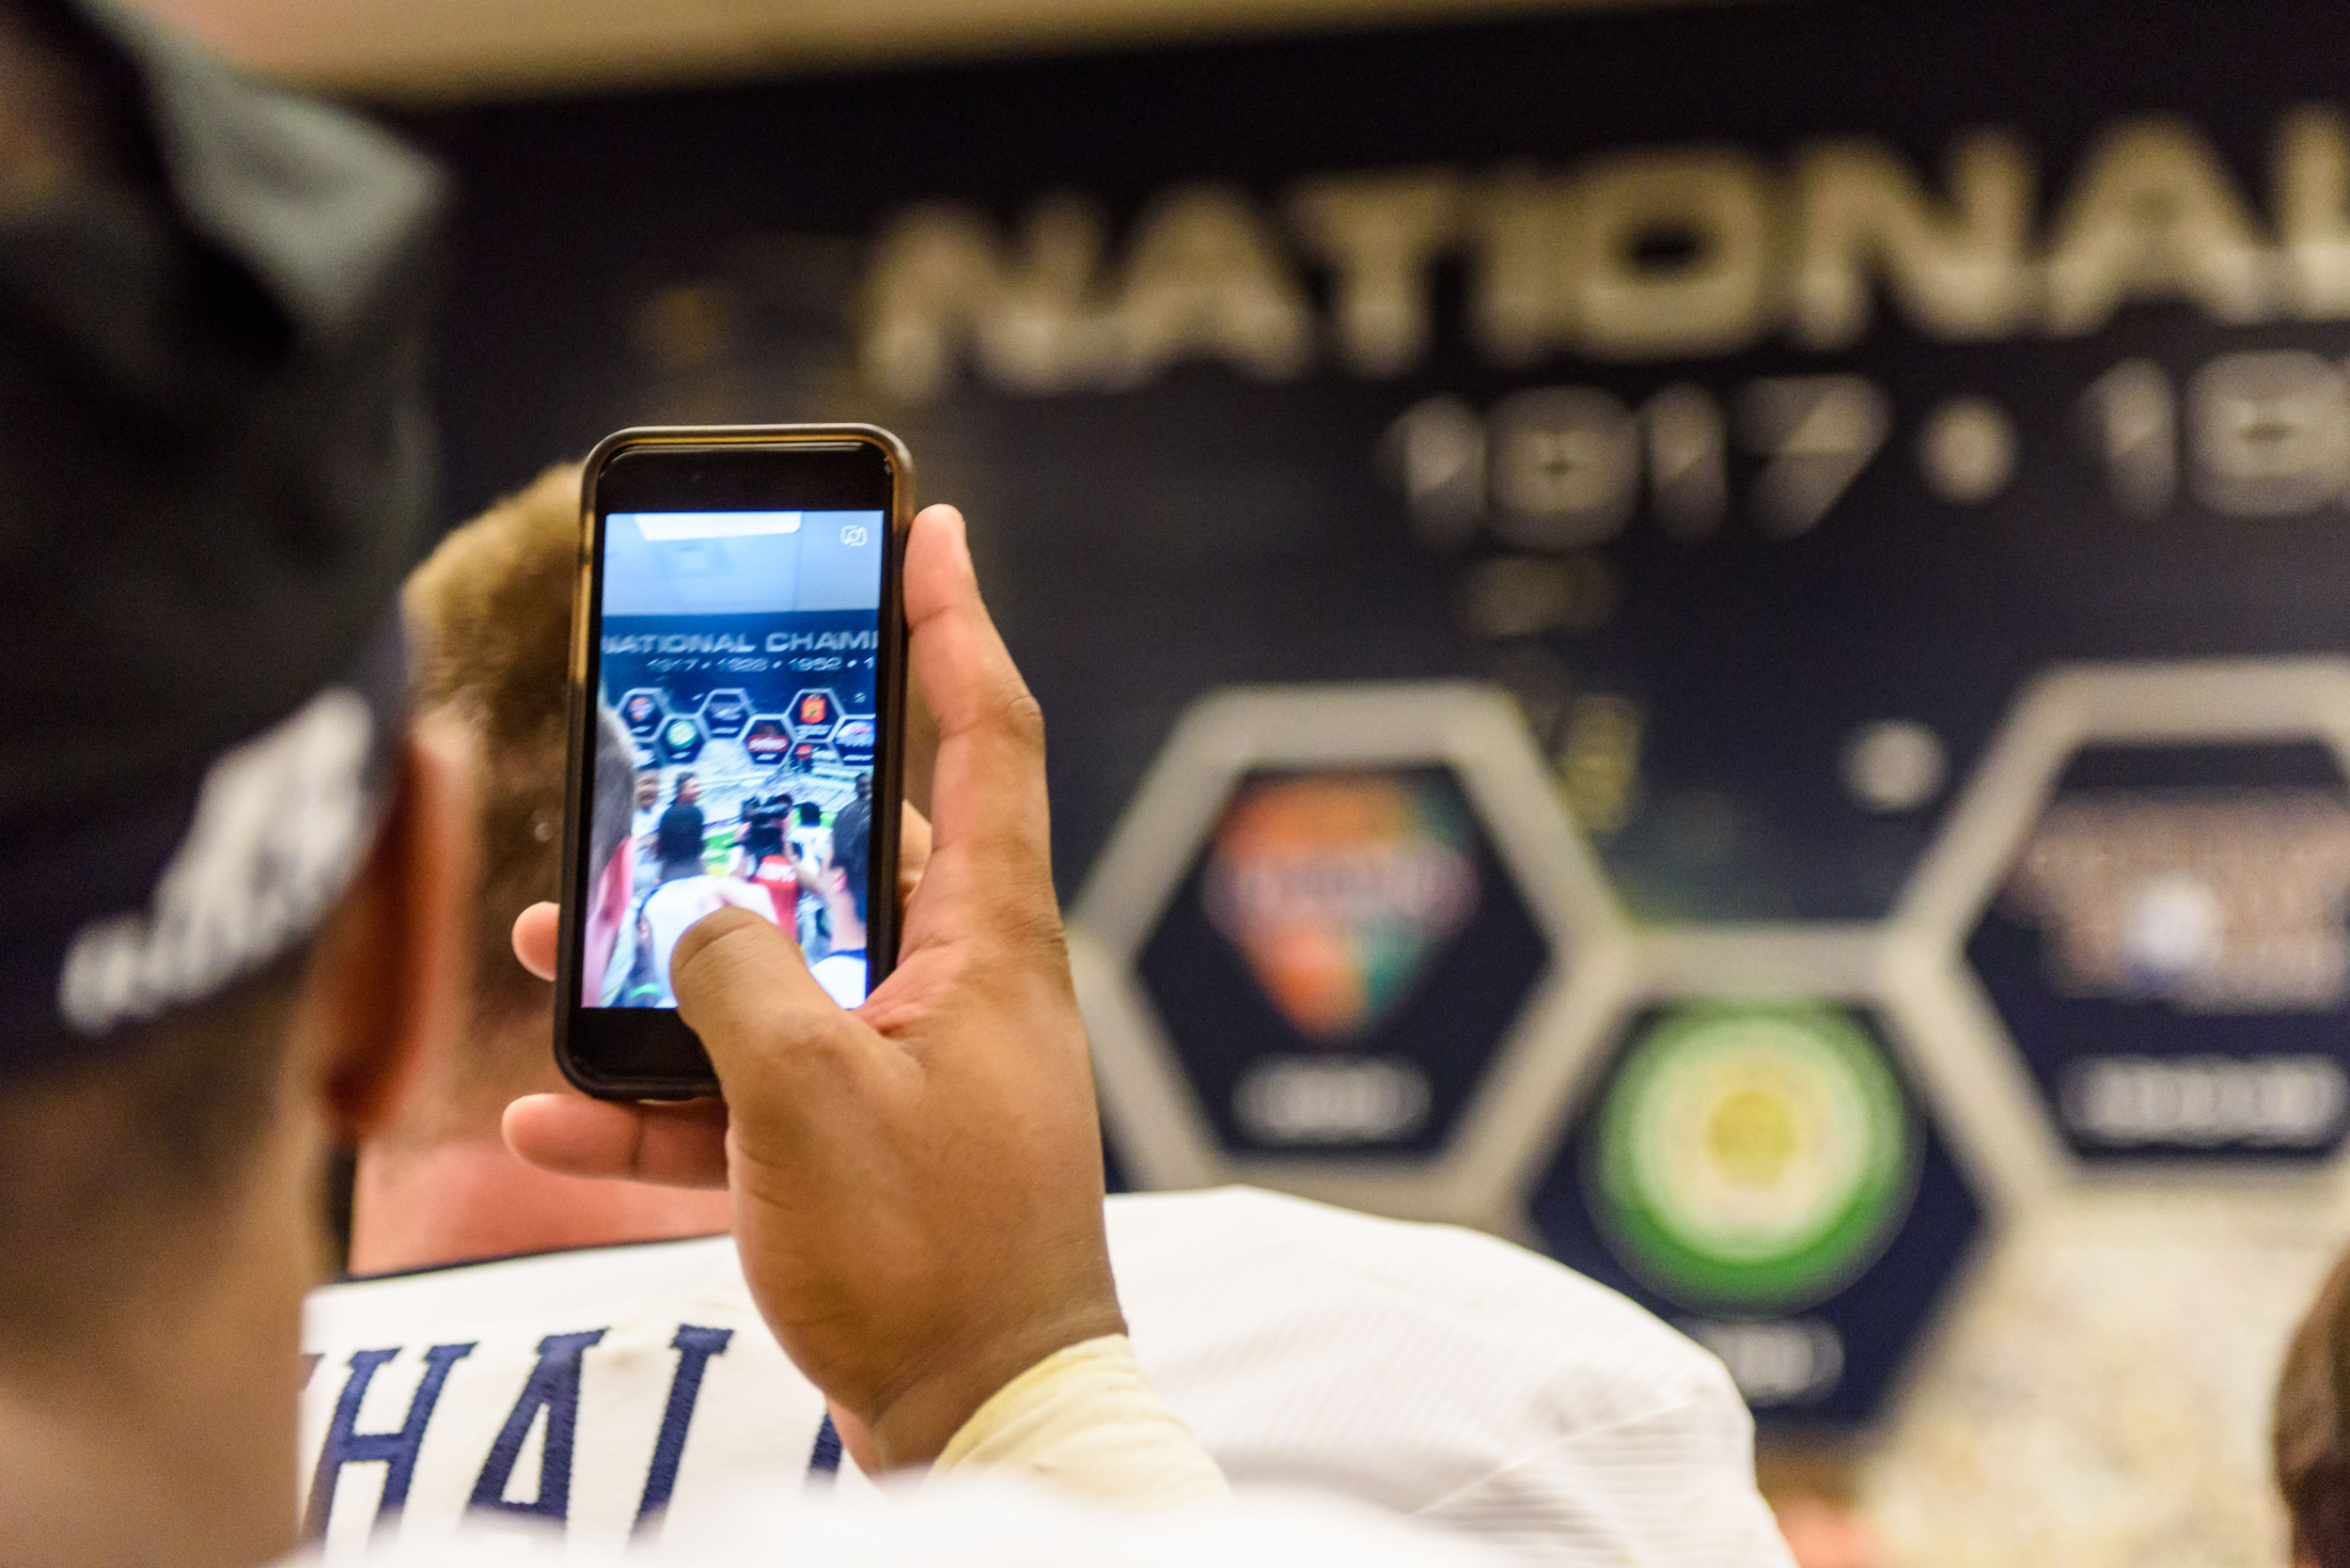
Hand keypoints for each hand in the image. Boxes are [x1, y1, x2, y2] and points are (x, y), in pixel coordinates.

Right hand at [505, 505, 1118, 1470]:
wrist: (974, 1413)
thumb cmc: (929, 1257)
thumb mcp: (810, 1100)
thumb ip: (737, 981)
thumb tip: (694, 917)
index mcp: (989, 941)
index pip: (991, 738)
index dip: (958, 626)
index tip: (934, 533)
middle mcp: (953, 981)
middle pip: (847, 847)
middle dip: (737, 812)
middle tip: (655, 766)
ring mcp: (900, 1060)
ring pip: (774, 965)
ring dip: (665, 958)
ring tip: (553, 935)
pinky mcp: (852, 1141)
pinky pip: (744, 1087)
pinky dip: (659, 1095)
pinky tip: (552, 1111)